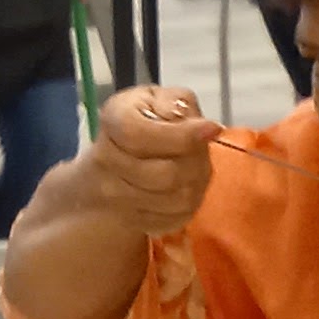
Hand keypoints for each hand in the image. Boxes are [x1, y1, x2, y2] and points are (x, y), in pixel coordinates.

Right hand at [84, 85, 222, 236]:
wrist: (112, 163)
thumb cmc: (145, 121)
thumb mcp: (160, 99)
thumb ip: (179, 105)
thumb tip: (207, 128)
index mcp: (115, 119)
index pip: (139, 135)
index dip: (181, 137)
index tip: (213, 129)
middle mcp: (106, 160)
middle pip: (166, 174)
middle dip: (196, 162)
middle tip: (201, 149)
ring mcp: (116, 196)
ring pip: (176, 199)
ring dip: (197, 182)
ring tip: (193, 166)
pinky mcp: (133, 219)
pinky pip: (175, 217)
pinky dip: (189, 202)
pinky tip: (184, 185)